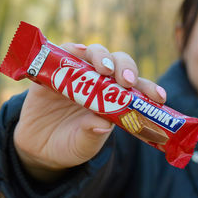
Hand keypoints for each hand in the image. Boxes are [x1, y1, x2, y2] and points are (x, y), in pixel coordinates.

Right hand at [13, 43, 166, 180]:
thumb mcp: (83, 146)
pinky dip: (71, 49)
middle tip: (126, 82)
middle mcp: (99, 83)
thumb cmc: (70, 145)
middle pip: (118, 64)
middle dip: (125, 68)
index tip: (159, 97)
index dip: (149, 88)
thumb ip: (91, 135)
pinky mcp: (54, 72)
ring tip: (104, 69)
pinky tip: (78, 51)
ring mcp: (77, 75)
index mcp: (114, 101)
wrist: (39, 148)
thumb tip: (102, 124)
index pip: (136, 88)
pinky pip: (63, 53)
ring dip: (101, 57)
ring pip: (95, 54)